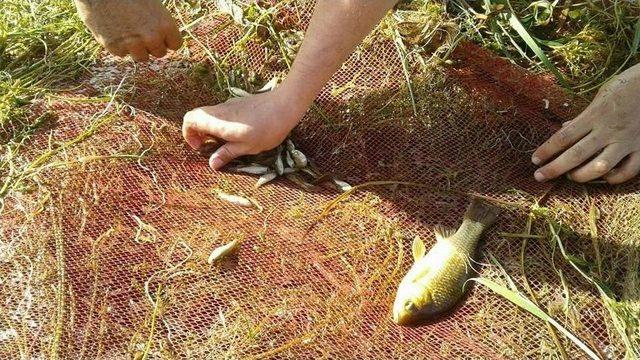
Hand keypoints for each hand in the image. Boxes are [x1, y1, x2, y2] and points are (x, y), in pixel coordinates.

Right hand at [74, 0, 181, 60]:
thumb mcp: (152, 2)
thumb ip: (160, 21)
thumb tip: (164, 34)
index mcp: (165, 25)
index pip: (175, 45)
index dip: (167, 38)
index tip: (161, 34)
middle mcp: (151, 38)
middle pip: (160, 53)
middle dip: (153, 44)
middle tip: (142, 31)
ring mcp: (133, 44)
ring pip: (141, 57)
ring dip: (137, 48)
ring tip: (129, 31)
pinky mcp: (114, 47)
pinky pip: (122, 53)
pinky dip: (119, 45)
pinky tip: (115, 30)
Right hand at [182, 89, 306, 169]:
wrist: (285, 105)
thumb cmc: (267, 129)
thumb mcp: (248, 147)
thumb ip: (228, 153)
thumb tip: (212, 163)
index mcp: (218, 122)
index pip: (190, 120)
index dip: (188, 134)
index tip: (199, 147)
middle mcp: (220, 111)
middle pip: (197, 115)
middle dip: (197, 132)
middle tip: (209, 146)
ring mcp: (230, 104)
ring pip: (210, 114)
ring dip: (210, 127)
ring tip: (224, 142)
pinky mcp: (239, 102)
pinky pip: (222, 112)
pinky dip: (221, 122)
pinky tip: (236, 132)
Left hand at [532, 65, 639, 183]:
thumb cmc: (628, 86)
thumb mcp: (601, 96)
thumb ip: (584, 115)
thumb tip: (566, 128)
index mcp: (595, 114)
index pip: (563, 137)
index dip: (546, 150)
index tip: (535, 159)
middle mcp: (609, 130)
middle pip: (576, 155)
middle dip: (554, 168)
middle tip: (539, 176)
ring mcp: (627, 141)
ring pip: (599, 167)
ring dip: (581, 176)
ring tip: (571, 176)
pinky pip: (628, 171)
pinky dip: (614, 178)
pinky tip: (603, 177)